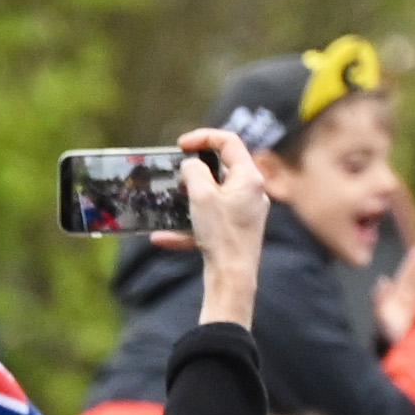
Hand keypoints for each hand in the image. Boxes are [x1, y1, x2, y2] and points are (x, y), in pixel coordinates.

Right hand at [172, 132, 265, 333]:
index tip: (181, 145)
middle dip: (194, 170)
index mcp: (249, 178)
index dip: (203, 136)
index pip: (229, 142)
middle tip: (175, 172)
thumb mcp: (201, 195)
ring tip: (169, 200)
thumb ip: (194, 171)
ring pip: (212, 196)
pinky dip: (187, 226)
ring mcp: (245, 212)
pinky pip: (209, 221)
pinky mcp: (236, 230)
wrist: (233, 278)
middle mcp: (252, 192)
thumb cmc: (221, 234)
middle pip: (221, 168)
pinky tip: (162, 237)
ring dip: (188, 197)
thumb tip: (191, 165)